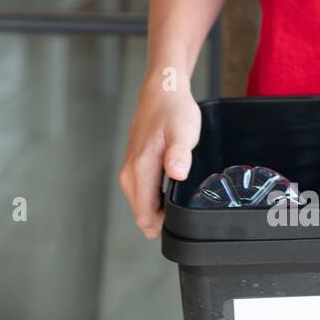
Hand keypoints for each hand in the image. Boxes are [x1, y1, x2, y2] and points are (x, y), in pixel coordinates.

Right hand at [118, 71, 201, 238]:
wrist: (162, 93)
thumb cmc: (174, 111)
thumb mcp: (183, 131)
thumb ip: (179, 154)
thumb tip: (176, 173)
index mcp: (140, 170)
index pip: (144, 216)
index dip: (163, 227)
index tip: (184, 222)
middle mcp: (130, 174)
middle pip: (143, 215)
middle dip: (163, 222)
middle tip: (189, 211)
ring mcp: (130, 172)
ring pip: (143, 206)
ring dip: (161, 211)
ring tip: (184, 200)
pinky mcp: (135, 169)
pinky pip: (144, 195)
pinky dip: (158, 200)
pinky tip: (175, 191)